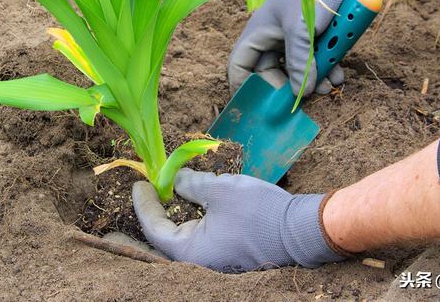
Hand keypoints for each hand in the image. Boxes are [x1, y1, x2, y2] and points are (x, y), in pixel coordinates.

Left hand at [132, 169, 345, 272]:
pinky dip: (193, 217)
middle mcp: (199, 260)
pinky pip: (201, 234)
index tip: (140, 182)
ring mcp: (214, 258)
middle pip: (165, 236)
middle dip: (154, 212)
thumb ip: (191, 184)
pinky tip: (192, 200)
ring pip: (184, 234)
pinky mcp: (227, 251)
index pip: (155, 229)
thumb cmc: (258, 212)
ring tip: (167, 190)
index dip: (144, 205)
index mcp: (191, 252)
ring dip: (174, 213)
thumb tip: (174, 179)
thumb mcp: (220, 191)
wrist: (300, 230)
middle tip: (144, 193)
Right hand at [228, 0, 379, 95]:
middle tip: (308, 98)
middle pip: (271, 75)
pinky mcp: (312, 36)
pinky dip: (325, 70)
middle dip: (289, 89)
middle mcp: (271, 39)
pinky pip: (314, 61)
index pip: (239, 67)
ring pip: (296, 70)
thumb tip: (302, 93)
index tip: (258, 108)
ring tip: (330, 86)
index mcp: (257, 34)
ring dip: (312, 81)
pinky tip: (338, 74)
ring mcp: (292, 38)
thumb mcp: (301, 30)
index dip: (243, 89)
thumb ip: (300, 63)